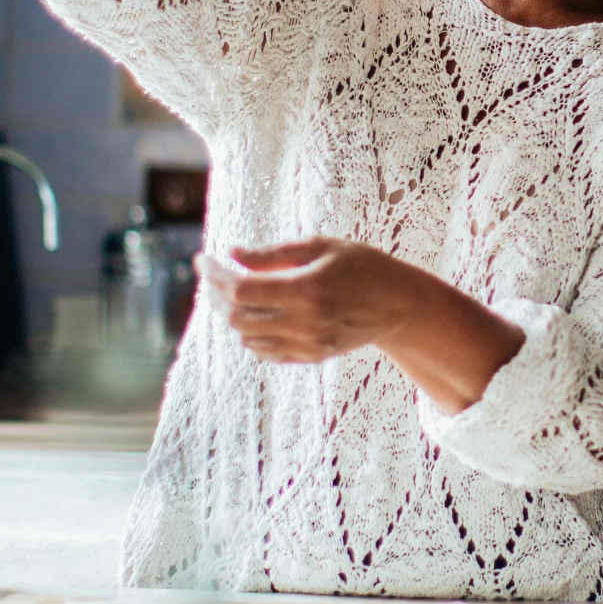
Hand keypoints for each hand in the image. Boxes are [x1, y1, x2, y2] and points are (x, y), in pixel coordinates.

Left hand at [198, 239, 410, 362]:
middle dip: (216, 296)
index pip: (241, 289)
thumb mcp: (322, 246)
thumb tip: (232, 254)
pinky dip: (250, 334)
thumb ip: (275, 253)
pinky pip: (266, 352)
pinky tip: (251, 314)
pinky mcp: (312, 356)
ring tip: (230, 292)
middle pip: (238, 317)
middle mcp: (306, 321)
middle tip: (214, 276)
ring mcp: (308, 344)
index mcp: (308, 288)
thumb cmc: (363, 266)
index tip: (202, 259)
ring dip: (231, 315)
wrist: (399, 305)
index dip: (214, 275)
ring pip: (248, 338)